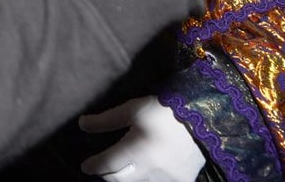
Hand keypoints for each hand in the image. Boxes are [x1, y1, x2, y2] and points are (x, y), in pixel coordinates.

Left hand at [79, 96, 203, 180]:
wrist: (203, 119)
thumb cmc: (163, 111)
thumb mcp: (133, 110)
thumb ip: (106, 120)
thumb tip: (81, 125)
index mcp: (136, 150)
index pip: (106, 165)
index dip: (93, 166)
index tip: (85, 166)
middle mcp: (149, 170)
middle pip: (118, 181)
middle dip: (107, 175)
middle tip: (103, 168)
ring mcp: (166, 180)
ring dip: (125, 180)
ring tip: (121, 171)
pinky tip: (143, 174)